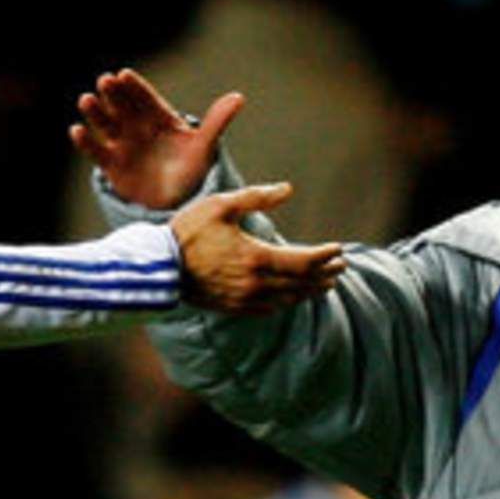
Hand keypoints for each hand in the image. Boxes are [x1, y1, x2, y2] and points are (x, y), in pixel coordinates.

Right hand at [70, 68, 242, 209]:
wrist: (178, 204)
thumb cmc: (193, 171)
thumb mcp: (205, 147)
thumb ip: (217, 122)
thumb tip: (238, 97)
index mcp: (160, 118)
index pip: (145, 98)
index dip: (134, 87)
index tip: (124, 75)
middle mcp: (138, 126)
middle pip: (122, 106)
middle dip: (113, 94)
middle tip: (104, 81)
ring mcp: (123, 144)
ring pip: (106, 124)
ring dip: (95, 113)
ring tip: (86, 100)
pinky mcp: (111, 165)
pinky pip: (97, 152)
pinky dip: (86, 142)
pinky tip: (76, 131)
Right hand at [169, 183, 344, 313]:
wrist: (158, 267)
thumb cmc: (188, 231)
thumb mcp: (222, 205)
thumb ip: (257, 197)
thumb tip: (287, 189)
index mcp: (256, 257)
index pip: (304, 261)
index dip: (326, 256)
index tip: (339, 249)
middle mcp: (255, 283)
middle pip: (302, 282)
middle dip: (325, 274)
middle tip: (340, 267)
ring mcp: (245, 299)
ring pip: (289, 299)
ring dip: (310, 291)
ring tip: (325, 284)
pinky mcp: (234, 308)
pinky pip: (270, 309)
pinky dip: (287, 302)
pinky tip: (292, 296)